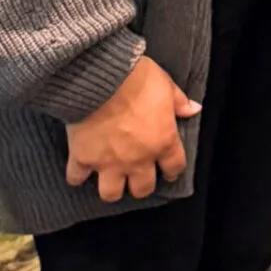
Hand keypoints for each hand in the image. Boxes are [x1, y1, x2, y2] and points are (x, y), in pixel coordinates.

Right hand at [64, 56, 199, 202]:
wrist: (101, 76)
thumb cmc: (138, 78)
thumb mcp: (165, 84)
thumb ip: (179, 101)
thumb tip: (194, 110)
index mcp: (162, 141)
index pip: (174, 168)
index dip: (171, 170)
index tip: (167, 170)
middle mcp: (137, 159)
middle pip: (142, 189)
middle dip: (140, 184)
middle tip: (136, 174)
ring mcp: (109, 162)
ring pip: (111, 193)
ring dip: (111, 186)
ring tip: (110, 177)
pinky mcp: (82, 158)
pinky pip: (76, 177)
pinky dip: (77, 175)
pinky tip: (79, 169)